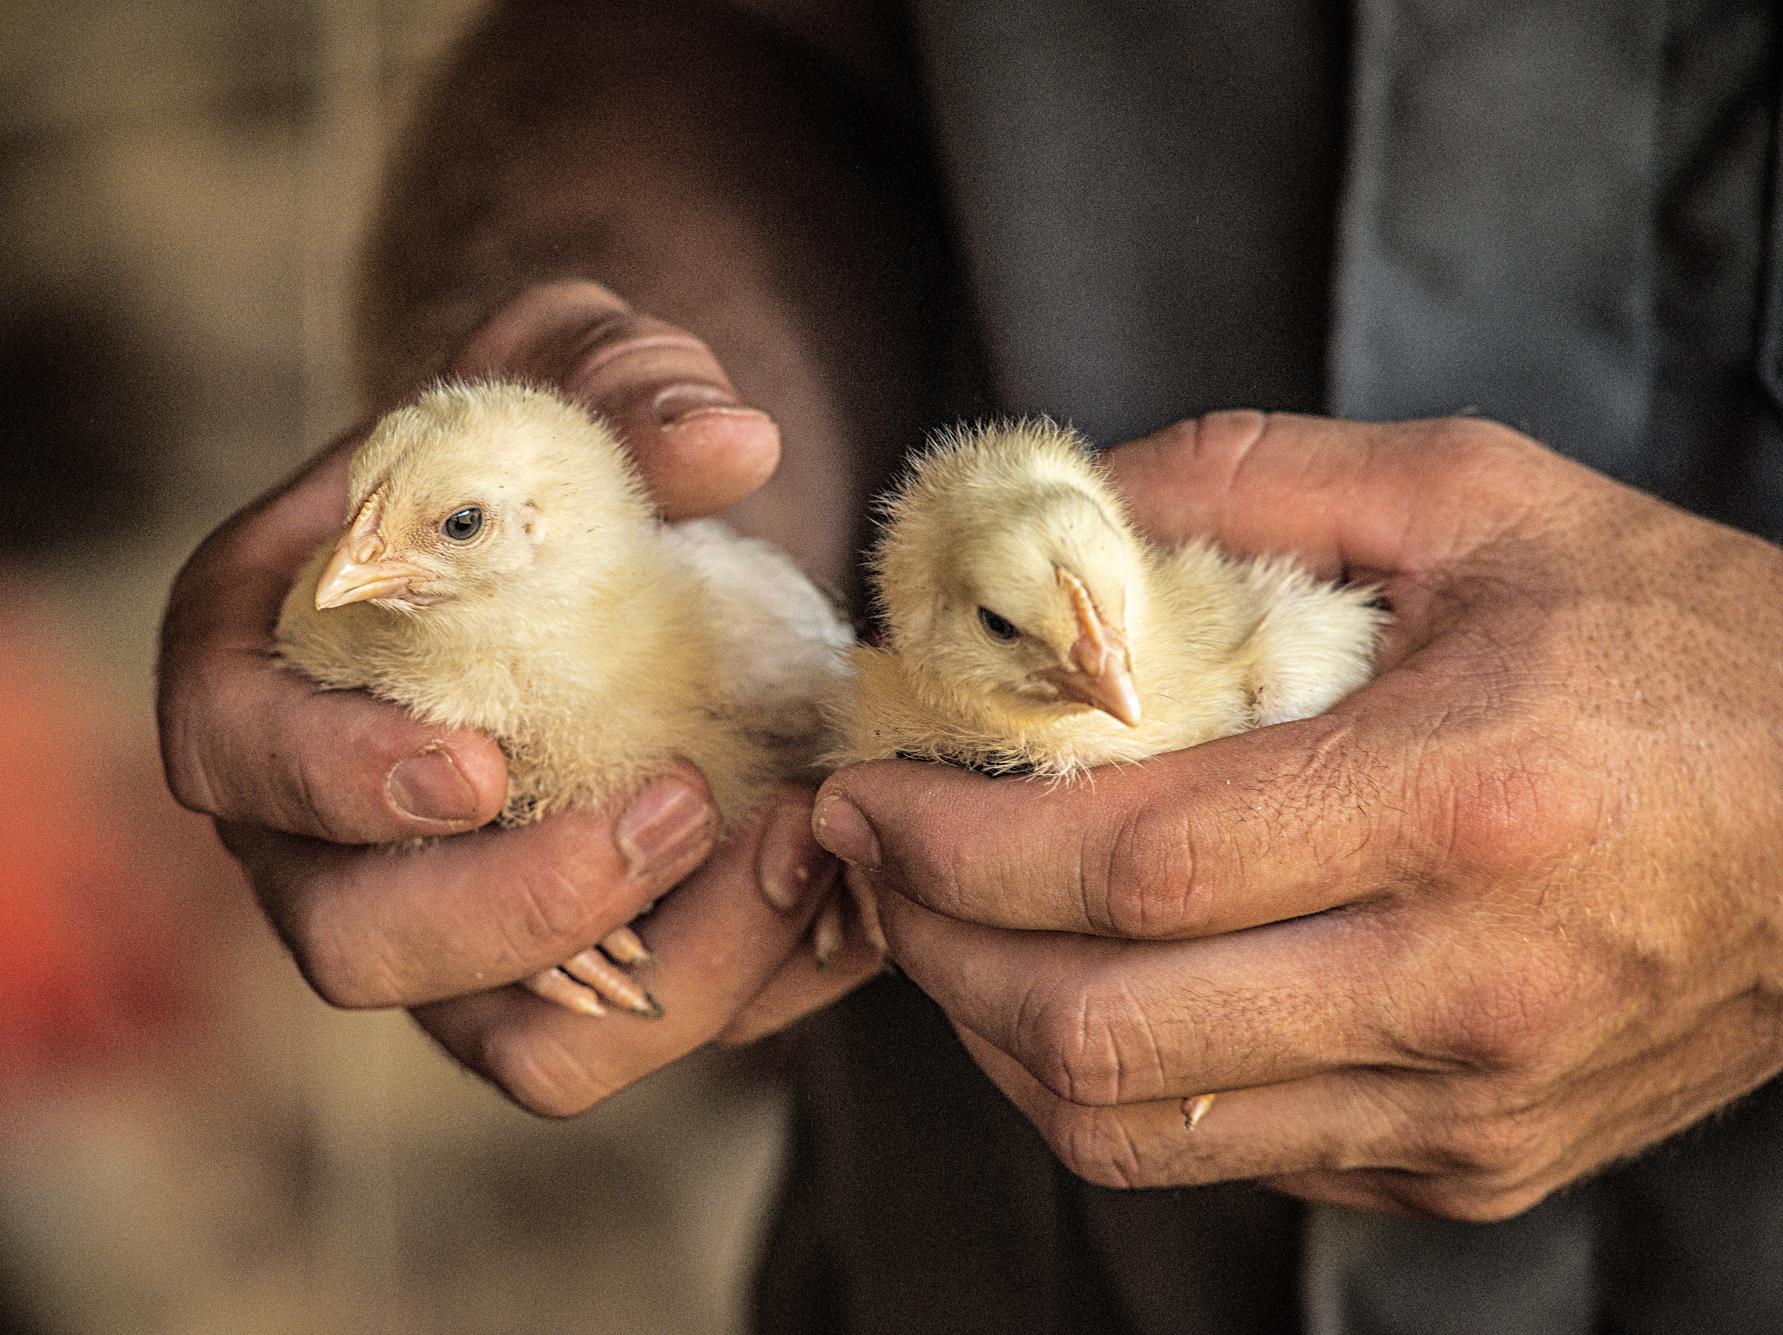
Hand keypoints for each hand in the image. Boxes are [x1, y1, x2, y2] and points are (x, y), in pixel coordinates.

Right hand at [159, 280, 877, 1115]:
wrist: (607, 542)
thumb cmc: (547, 453)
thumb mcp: (579, 371)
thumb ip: (626, 380)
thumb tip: (732, 438)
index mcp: (273, 669)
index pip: (234, 756)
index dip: (331, 781)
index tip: (471, 767)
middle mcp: (336, 833)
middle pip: (362, 947)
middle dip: (525, 904)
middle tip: (684, 798)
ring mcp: (459, 921)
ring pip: (519, 1041)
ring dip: (668, 971)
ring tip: (795, 839)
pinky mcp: (582, 970)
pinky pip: (649, 1036)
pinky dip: (755, 980)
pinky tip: (840, 881)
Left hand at [812, 411, 1782, 1218]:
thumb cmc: (1677, 642)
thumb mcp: (1483, 499)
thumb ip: (1258, 480)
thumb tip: (1066, 503)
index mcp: (1455, 801)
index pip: (1123, 864)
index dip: (953, 839)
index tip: (870, 788)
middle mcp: (1459, 989)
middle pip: (1096, 1029)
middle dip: (933, 945)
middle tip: (878, 856)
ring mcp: (1464, 1109)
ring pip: (1136, 1130)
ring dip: (994, 1031)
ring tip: (951, 924)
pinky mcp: (1470, 1169)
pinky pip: (1227, 1157)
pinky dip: (1112, 1081)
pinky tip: (1092, 981)